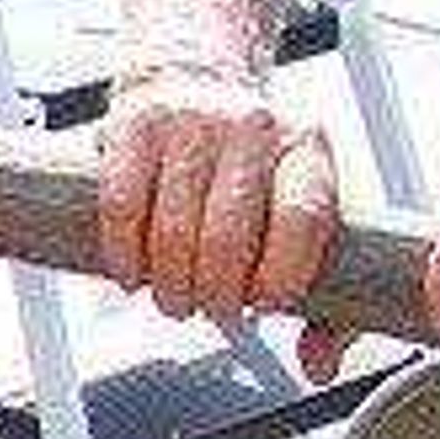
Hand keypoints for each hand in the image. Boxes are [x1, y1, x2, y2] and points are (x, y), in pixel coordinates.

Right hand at [95, 64, 336, 321]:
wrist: (194, 74)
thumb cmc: (248, 161)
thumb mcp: (296, 205)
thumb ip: (317, 289)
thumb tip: (318, 364)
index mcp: (306, 149)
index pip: (302, 220)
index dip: (278, 276)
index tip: (263, 304)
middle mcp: (253, 130)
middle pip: (228, 235)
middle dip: (212, 294)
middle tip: (208, 312)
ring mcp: (190, 124)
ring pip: (172, 228)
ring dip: (167, 284)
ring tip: (171, 299)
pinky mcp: (134, 126)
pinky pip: (121, 206)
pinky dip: (122, 255)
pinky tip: (132, 273)